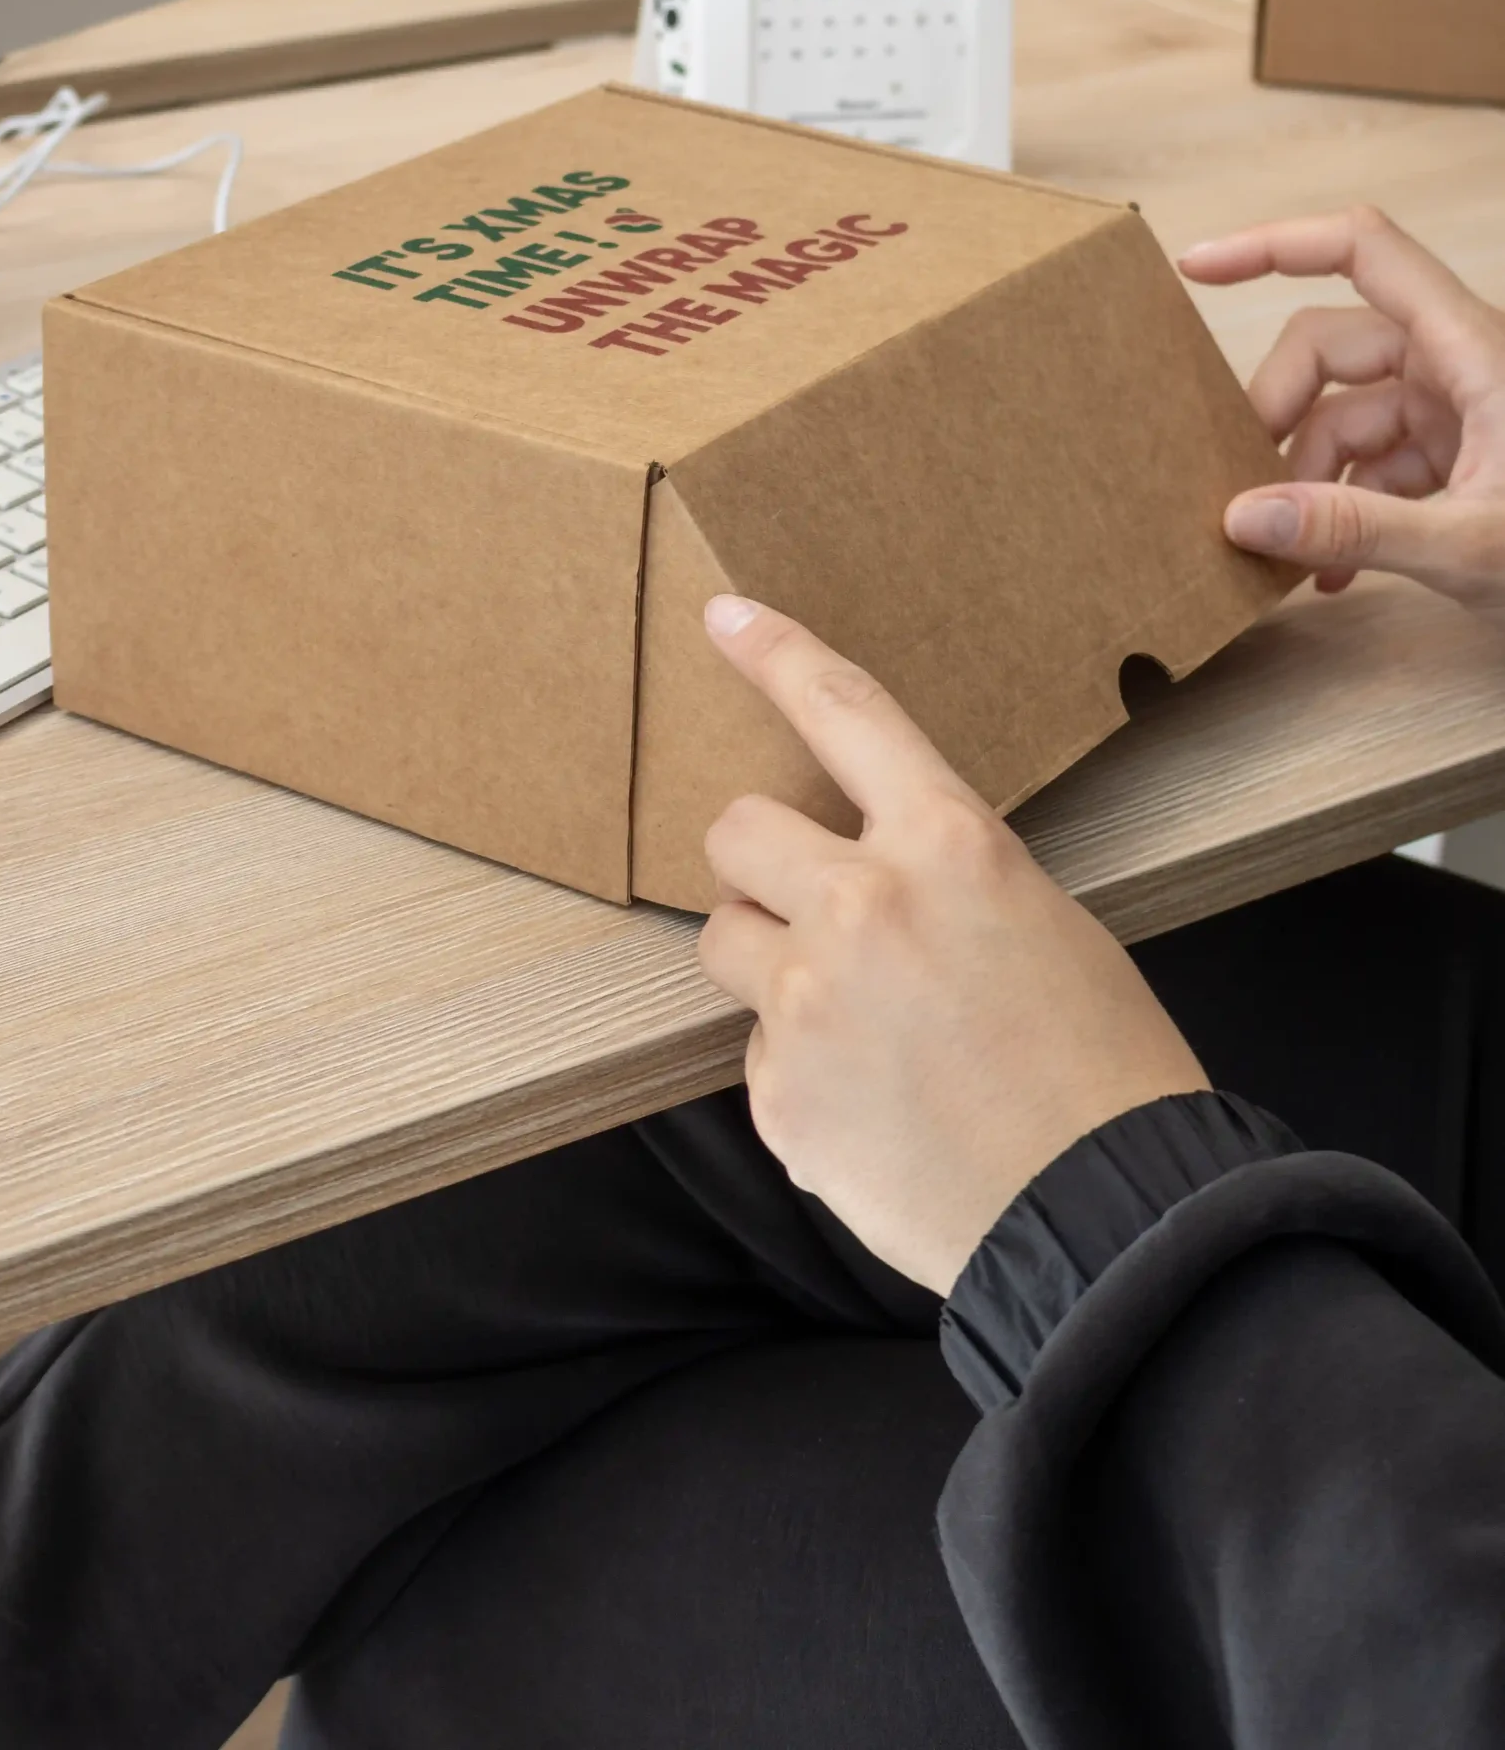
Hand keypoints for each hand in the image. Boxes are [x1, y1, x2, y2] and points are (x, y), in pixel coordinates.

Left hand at [695, 598, 1206, 1295]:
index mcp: (950, 845)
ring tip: (854, 1026)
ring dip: (765, 965)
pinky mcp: (779, 1091)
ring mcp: (808, 1000)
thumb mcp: (1041, 925)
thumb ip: (939, 879)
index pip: (845, 711)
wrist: (1106, 1215)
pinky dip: (799, 1076)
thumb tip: (861, 880)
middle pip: (734, 830)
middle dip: (757, 864)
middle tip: (807, 911)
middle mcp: (864, 904)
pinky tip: (875, 1112)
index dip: (775, 653)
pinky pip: (753, 1055)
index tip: (722, 614)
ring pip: (723, 938)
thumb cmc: (1100, 1067)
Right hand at [1180, 207, 1504, 618]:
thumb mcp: (1471, 547)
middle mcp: (1464, 363)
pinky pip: (1378, 462)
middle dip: (1278, 412)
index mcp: (1474, 347)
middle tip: (1242, 484)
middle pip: (1333, 345)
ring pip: (1348, 414)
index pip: (1361, 250)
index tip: (1197, 269)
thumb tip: (1243, 516)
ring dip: (1307, 476)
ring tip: (1288, 553)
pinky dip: (1344, 507)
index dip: (1274, 244)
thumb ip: (1353, 529)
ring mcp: (1463, 411)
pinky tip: (1331, 574)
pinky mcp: (1465, 460)